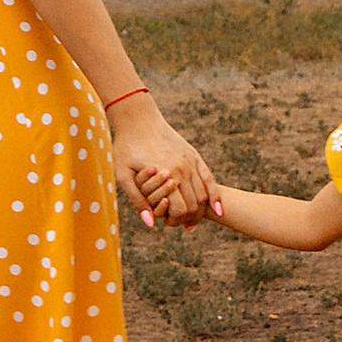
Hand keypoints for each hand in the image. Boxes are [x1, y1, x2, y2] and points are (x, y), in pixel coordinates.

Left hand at [109, 104, 212, 227]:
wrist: (138, 119)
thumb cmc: (127, 147)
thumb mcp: (123, 174)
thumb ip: (137, 200)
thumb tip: (150, 223)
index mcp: (166, 175)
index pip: (180, 210)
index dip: (175, 220)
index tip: (167, 221)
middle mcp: (183, 169)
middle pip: (194, 205)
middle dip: (188, 218)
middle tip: (179, 223)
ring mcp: (191, 162)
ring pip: (204, 194)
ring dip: (200, 210)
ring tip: (192, 220)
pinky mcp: (194, 156)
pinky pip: (209, 179)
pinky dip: (215, 196)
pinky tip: (217, 210)